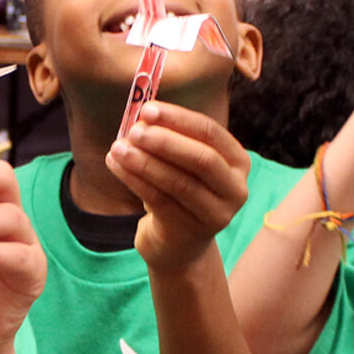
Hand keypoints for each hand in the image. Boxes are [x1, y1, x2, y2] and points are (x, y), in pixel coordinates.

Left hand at [106, 101, 250, 272]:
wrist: (177, 243)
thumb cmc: (179, 190)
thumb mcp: (182, 162)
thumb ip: (170, 137)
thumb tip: (142, 117)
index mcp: (237, 162)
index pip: (211, 133)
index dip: (178, 119)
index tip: (147, 109)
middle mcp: (235, 189)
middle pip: (203, 159)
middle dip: (165, 142)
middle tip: (133, 131)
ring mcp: (217, 215)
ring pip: (179, 183)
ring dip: (145, 162)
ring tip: (118, 148)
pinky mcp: (191, 232)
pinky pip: (160, 201)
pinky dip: (134, 180)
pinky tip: (116, 165)